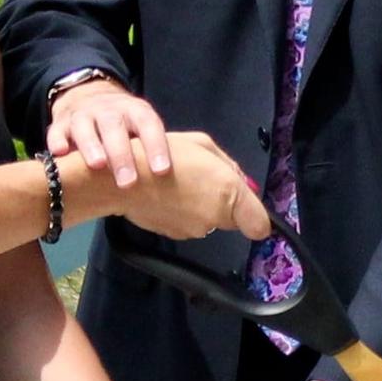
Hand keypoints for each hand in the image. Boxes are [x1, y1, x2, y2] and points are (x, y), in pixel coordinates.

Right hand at [49, 77, 170, 190]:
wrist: (89, 97)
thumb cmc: (126, 128)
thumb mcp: (144, 128)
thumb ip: (161, 148)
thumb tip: (193, 173)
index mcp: (135, 112)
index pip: (148, 125)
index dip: (156, 146)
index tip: (162, 171)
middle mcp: (109, 110)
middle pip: (115, 127)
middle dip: (122, 154)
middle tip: (128, 182)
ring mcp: (83, 115)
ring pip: (85, 127)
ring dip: (91, 145)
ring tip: (96, 166)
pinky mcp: (60, 123)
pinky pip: (57, 131)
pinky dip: (57, 141)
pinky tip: (59, 154)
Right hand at [113, 129, 271, 242]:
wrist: (122, 178)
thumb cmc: (163, 154)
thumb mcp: (202, 144)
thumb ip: (230, 166)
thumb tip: (243, 183)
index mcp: (229, 194)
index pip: (260, 225)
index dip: (257, 217)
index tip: (250, 209)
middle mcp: (215, 219)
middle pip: (232, 218)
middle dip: (223, 202)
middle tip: (202, 179)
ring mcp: (194, 231)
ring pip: (208, 221)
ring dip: (201, 207)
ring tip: (180, 185)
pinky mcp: (175, 236)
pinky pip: (189, 224)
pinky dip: (183, 213)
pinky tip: (167, 196)